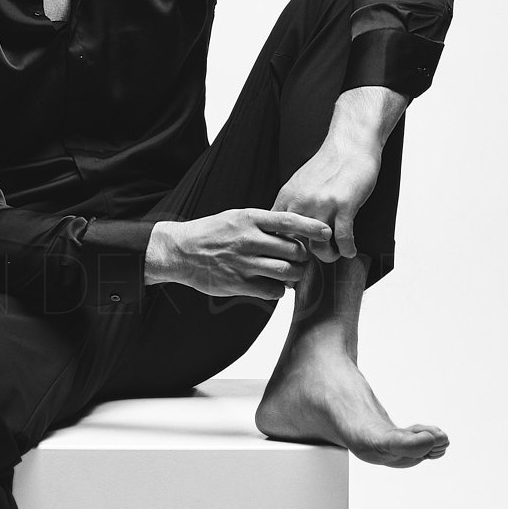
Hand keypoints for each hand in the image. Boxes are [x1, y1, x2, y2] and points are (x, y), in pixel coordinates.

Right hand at [145, 208, 333, 298]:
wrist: (180, 251)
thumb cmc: (212, 232)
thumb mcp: (237, 217)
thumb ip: (264, 223)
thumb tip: (295, 232)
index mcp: (249, 219)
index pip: (289, 221)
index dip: (312, 227)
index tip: (327, 232)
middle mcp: (248, 239)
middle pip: (294, 250)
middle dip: (303, 256)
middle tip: (302, 259)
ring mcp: (243, 263)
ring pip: (286, 271)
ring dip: (295, 275)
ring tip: (291, 273)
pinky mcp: (238, 283)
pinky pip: (273, 291)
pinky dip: (279, 290)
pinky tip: (273, 285)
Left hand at [273, 136, 382, 261]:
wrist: (350, 145)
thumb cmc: (328, 165)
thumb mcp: (300, 183)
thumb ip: (292, 204)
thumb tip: (286, 227)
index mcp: (288, 198)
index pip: (275, 233)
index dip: (282, 250)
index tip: (290, 257)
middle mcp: (302, 203)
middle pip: (295, 244)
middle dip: (303, 258)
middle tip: (311, 263)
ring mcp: (323, 205)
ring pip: (318, 247)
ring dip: (327, 256)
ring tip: (332, 254)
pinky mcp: (344, 206)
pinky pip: (343, 239)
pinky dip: (347, 249)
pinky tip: (350, 251)